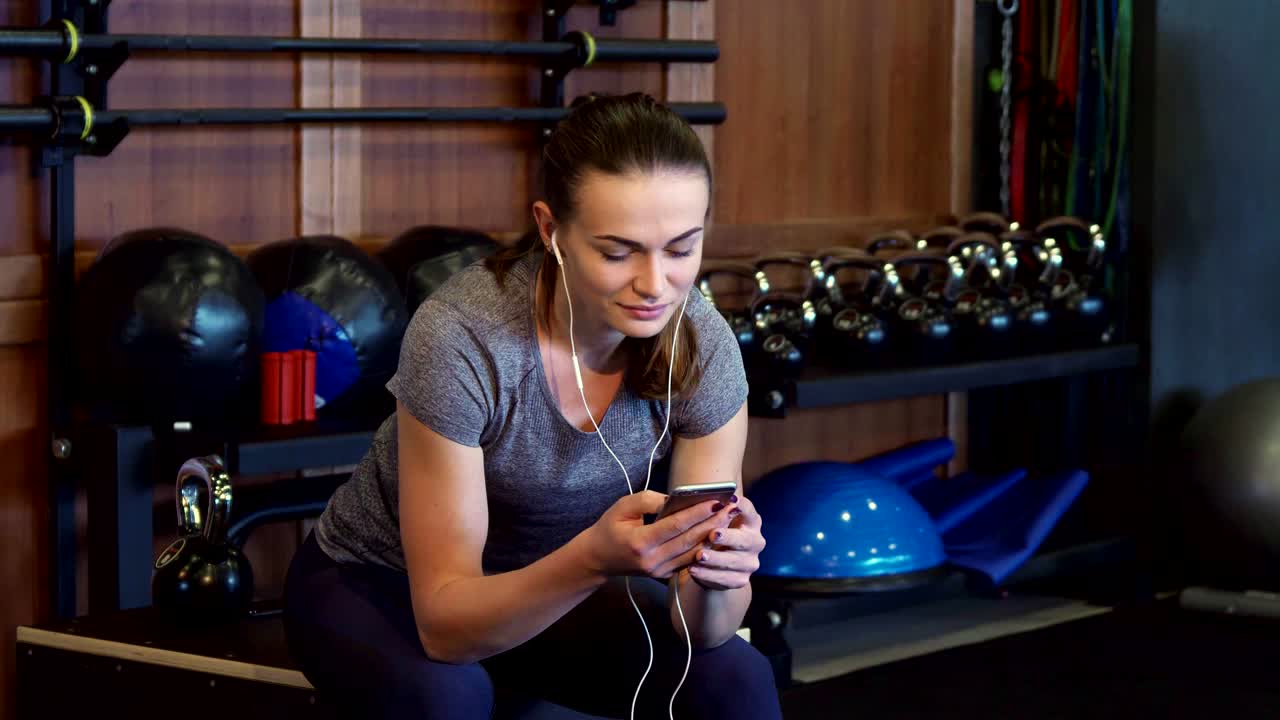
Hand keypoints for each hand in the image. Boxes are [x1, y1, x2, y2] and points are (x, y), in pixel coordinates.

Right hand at [580, 491, 739, 579]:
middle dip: (713, 522)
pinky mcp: (664, 575)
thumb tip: (674, 499)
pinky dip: (704, 547)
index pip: (675, 526)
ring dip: (713, 534)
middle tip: (731, 507)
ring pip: (692, 552)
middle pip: (689, 540)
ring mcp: (659, 571)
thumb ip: (648, 500)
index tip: (716, 500)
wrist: (599, 558)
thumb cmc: (609, 528)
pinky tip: (717, 534)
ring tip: (729, 518)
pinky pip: (688, 560)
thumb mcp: (622, 506)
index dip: (697, 513)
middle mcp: (652, 560)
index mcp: (640, 542)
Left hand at [687, 494, 764, 590]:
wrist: (718, 565)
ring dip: (714, 559)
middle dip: (728, 537)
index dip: (742, 505)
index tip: (732, 500)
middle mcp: (755, 542)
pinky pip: (724, 578)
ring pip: (732, 561)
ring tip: (698, 556)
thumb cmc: (716, 535)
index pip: (749, 511)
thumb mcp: (718, 521)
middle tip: (712, 534)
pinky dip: (707, 574)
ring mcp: (750, 562)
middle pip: (744, 540)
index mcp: (751, 522)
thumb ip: (714, 511)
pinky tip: (693, 569)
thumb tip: (698, 497)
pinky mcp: (741, 579)